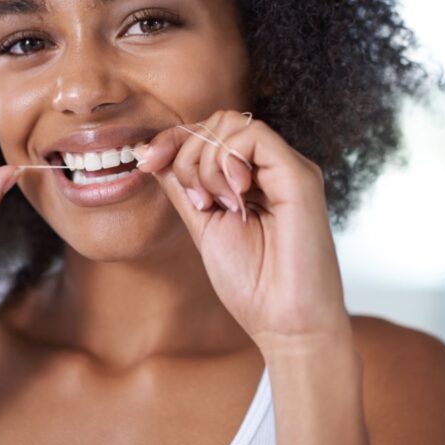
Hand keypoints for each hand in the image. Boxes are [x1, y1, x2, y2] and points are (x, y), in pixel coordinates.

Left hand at [136, 110, 351, 354]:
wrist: (285, 323)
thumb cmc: (253, 285)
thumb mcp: (203, 225)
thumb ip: (184, 188)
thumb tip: (154, 154)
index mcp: (254, 177)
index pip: (211, 132)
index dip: (173, 139)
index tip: (145, 162)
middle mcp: (274, 167)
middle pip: (219, 121)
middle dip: (187, 152)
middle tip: (196, 201)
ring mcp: (289, 169)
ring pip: (232, 123)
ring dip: (205, 162)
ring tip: (216, 205)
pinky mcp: (300, 176)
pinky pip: (254, 137)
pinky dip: (228, 161)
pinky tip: (233, 197)